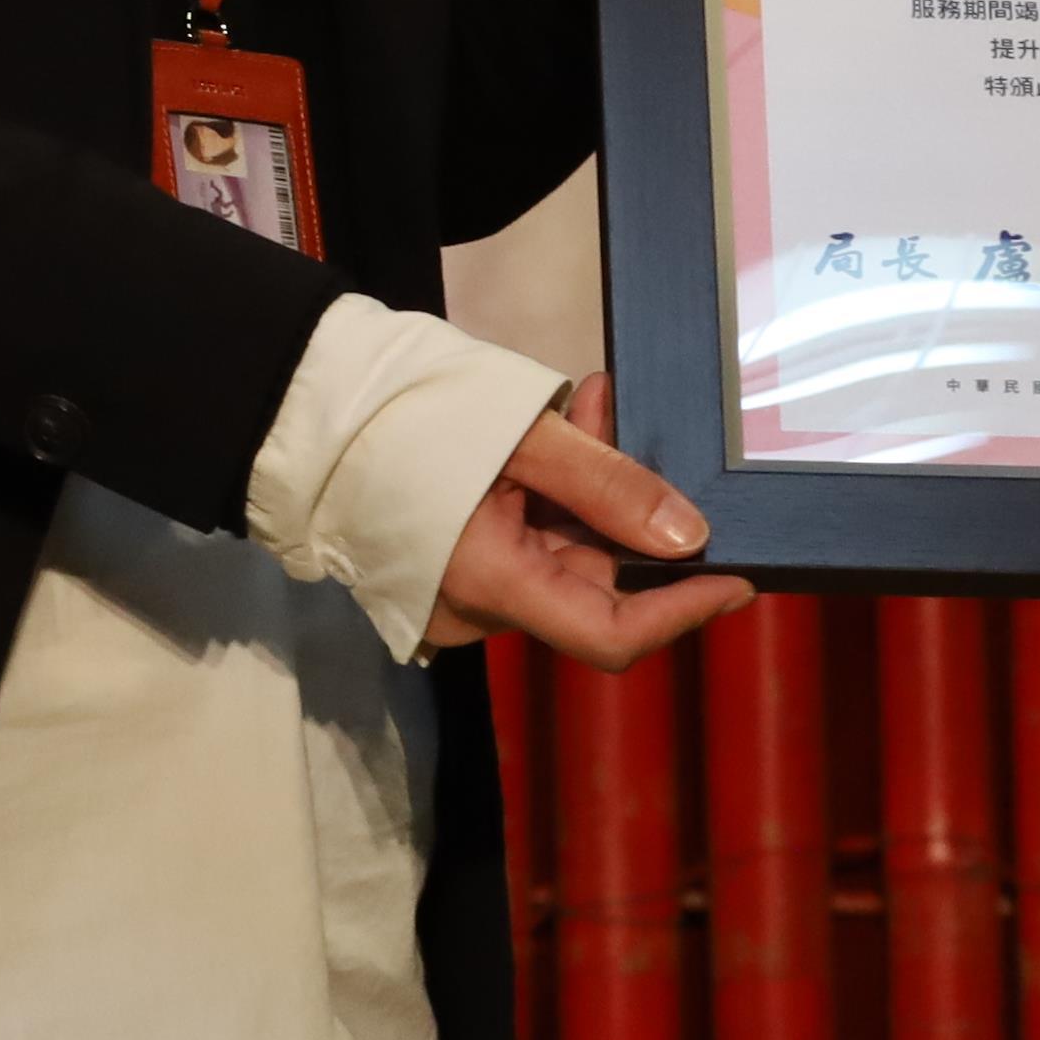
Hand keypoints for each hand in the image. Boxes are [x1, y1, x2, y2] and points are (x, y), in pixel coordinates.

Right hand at [426, 375, 757, 671]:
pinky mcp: (441, 572)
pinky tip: (550, 431)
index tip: (739, 580)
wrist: (299, 411)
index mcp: (492, 587)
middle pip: (586, 583)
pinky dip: (546, 499)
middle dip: (623, 510)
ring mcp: (453, 597)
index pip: (611, 636)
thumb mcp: (521, 435)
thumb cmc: (404, 417)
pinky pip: (518, 547)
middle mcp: (474, 612)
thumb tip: (689, 536)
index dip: (683, 613)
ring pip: (555, 557)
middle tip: (615, 413)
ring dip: (584, 491)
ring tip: (582, 402)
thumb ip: (607, 485)